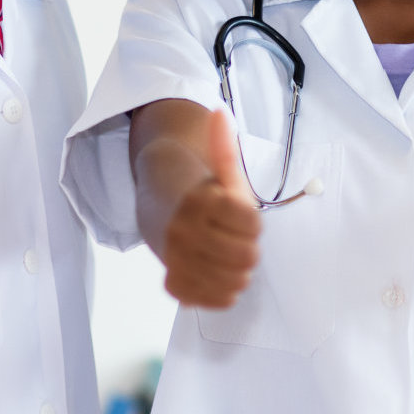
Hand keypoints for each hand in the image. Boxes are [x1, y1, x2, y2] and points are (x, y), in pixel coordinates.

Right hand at [159, 108, 261, 307]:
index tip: (240, 217)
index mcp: (199, 201)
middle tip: (233, 239)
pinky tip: (215, 273)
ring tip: (225, 257)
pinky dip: (222, 291)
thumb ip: (224, 149)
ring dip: (237, 272)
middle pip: (247, 257)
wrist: (160, 210)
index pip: (253, 224)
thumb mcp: (218, 172)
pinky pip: (216, 300)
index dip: (252, 223)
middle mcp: (184, 231)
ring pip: (235, 282)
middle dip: (247, 248)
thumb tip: (219, 113)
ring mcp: (177, 260)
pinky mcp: (176, 284)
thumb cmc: (201, 192)